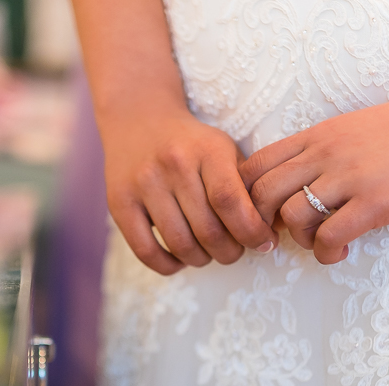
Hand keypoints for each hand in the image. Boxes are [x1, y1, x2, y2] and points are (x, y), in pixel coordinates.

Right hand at [102, 109, 277, 274]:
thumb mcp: (224, 150)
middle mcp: (173, 165)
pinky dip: (168, 265)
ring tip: (208, 254)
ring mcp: (142, 184)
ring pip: (180, 244)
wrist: (138, 117)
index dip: (251, 232)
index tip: (263, 243)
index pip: (231, 202)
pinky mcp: (118, 202)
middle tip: (234, 251)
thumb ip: (247, 186)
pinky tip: (180, 259)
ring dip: (202, 260)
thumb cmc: (191, 143)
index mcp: (206, 150)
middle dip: (229, 252)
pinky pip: (146, 250)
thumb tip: (270, 231)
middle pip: (208, 230)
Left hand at [241, 82, 388, 264]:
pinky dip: (325, 252)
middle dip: (262, 226)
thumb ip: (317, 153)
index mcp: (314, 137)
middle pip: (260, 195)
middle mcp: (323, 155)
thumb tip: (292, 188)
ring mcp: (348, 177)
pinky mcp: (375, 201)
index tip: (262, 216)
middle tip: (281, 240)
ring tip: (320, 241)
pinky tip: (340, 251)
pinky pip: (328, 236)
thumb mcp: (347, 130)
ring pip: (291, 218)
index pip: (252, 167)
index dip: (246, 199)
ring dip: (299, 240)